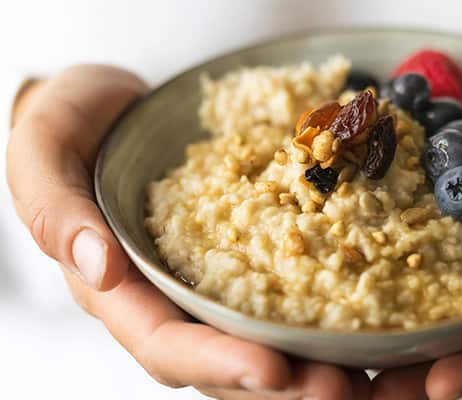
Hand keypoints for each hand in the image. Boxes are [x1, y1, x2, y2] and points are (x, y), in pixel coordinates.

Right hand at [7, 65, 369, 398]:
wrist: (113, 109)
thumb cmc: (69, 127)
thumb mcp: (44, 152)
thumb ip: (56, 208)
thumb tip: (99, 267)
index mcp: (122, 290)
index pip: (166, 344)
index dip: (216, 364)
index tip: (272, 372)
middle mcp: (174, 299)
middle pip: (228, 363)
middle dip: (283, 385)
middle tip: (340, 389)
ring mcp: (216, 281)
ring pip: (267, 342)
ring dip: (316, 363)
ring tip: (367, 373)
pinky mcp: (252, 256)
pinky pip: (291, 293)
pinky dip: (330, 312)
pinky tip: (372, 318)